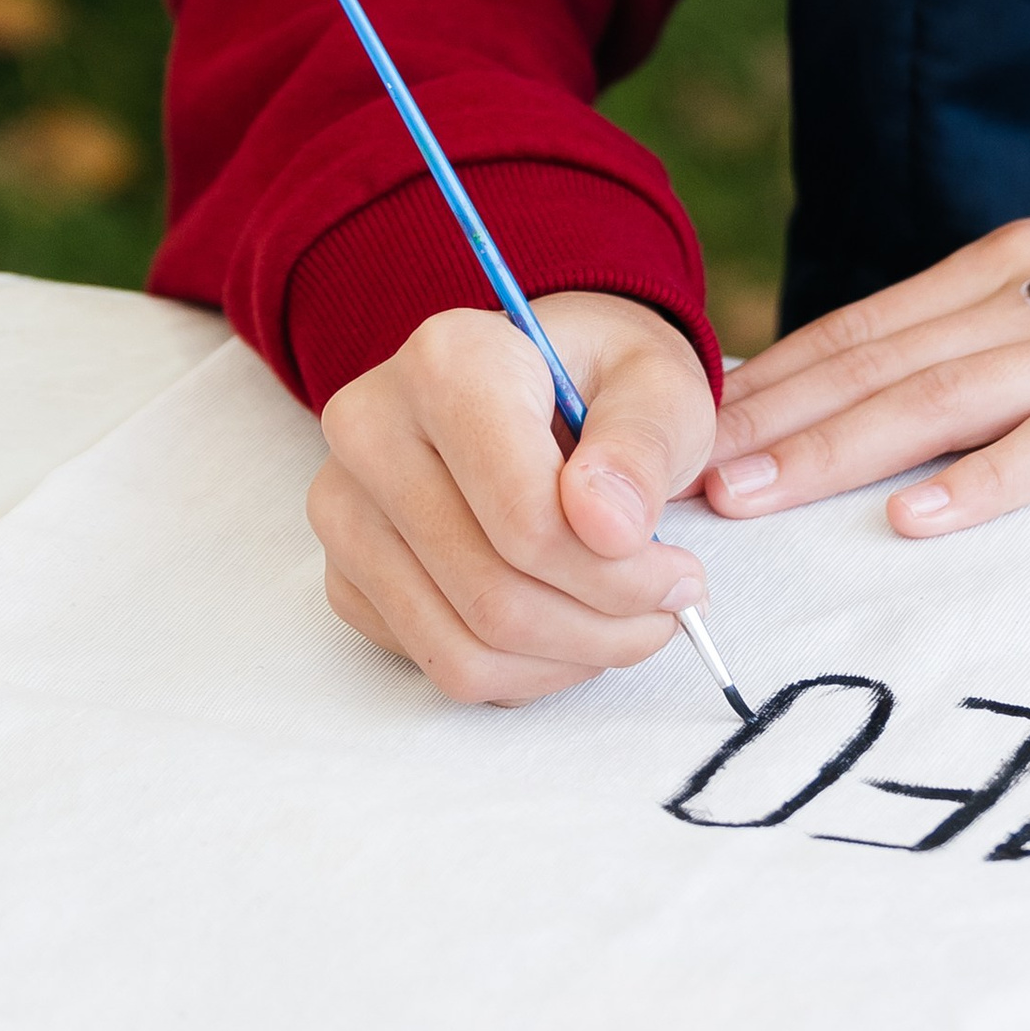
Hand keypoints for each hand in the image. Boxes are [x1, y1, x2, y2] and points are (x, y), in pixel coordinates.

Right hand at [310, 291, 717, 704]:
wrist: (540, 383)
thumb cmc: (602, 379)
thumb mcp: (658, 384)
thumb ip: (642, 444)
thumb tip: (610, 527)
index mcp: (448, 361)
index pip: (526, 519)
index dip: (618, 574)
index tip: (683, 576)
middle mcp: (373, 430)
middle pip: (494, 593)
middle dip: (602, 624)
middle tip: (672, 611)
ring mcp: (346, 508)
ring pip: (462, 646)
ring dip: (567, 658)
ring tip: (631, 625)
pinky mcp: (347, 574)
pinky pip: (437, 663)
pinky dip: (522, 669)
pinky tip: (569, 622)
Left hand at [705, 222, 1029, 538]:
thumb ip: (976, 356)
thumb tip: (829, 412)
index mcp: (1022, 263)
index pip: (868, 323)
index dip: (772, 375)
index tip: (679, 430)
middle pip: (892, 355)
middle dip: (780, 416)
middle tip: (681, 473)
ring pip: (960, 388)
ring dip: (849, 442)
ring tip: (760, 491)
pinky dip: (997, 474)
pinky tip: (924, 516)